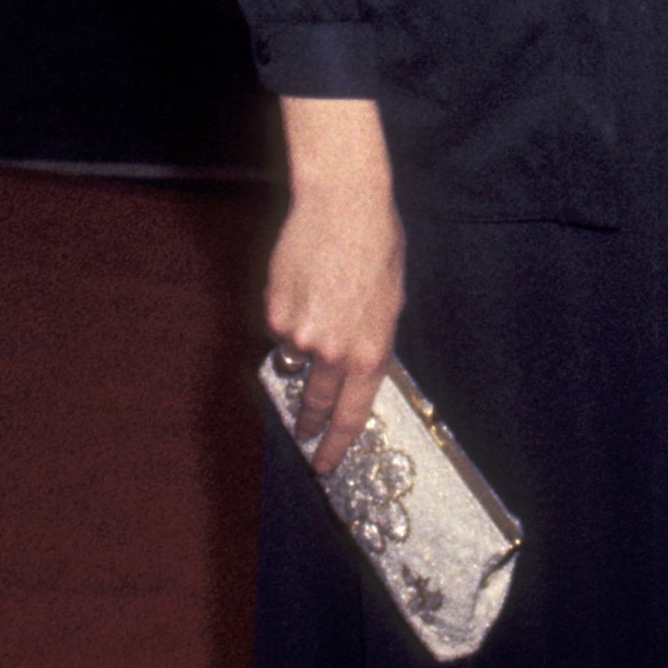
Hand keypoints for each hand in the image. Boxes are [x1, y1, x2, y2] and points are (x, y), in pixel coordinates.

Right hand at [267, 98, 404, 472]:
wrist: (343, 204)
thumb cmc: (377, 244)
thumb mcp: (392, 300)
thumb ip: (372, 341)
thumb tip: (355, 368)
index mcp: (372, 350)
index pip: (352, 414)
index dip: (337, 443)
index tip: (326, 462)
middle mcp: (335, 350)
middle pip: (317, 402)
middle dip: (310, 421)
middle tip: (306, 431)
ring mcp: (302, 333)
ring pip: (298, 357)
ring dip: (306, 346)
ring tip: (320, 306)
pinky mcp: (274, 312)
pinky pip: (281, 328)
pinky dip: (290, 315)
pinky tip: (305, 283)